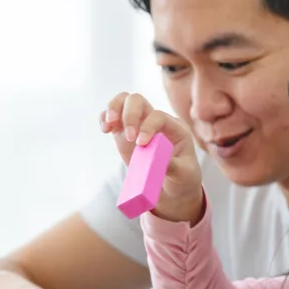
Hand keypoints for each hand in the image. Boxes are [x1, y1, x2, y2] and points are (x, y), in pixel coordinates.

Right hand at [99, 92, 202, 223]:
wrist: (172, 188)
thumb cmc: (182, 178)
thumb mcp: (184, 175)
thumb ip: (174, 166)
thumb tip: (161, 159)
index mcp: (174, 127)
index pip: (158, 116)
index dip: (148, 126)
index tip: (140, 144)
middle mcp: (155, 121)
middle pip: (138, 101)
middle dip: (130, 114)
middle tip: (128, 137)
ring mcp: (139, 125)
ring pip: (124, 102)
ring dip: (114, 108)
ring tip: (109, 124)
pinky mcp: (124, 134)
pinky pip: (112, 117)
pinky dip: (105, 118)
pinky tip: (104, 129)